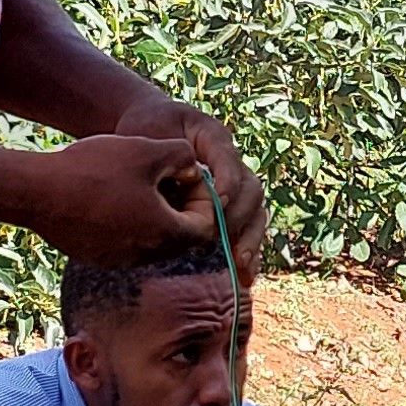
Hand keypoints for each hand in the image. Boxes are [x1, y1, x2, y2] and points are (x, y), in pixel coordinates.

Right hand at [17, 131, 213, 265]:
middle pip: (180, 236)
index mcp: (165, 233)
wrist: (35, 192)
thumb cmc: (95, 169)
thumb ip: (183, 157)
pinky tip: (110, 195)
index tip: (186, 176)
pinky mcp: (97, 257)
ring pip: (152, 240)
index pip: (206, 227)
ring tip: (136, 183)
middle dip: (180, 207)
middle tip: (165, 177)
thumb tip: (194, 169)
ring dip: (154, 214)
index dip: (204, 199)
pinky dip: (128, 222)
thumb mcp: (148, 150)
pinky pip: (125, 242)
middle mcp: (146, 255)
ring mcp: (119, 260)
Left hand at [112, 98, 261, 281]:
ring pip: (255, 212)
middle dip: (240, 217)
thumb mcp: (152, 131)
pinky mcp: (228, 207)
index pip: (229, 160)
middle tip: (222, 238)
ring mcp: (233, 186)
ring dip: (251, 239)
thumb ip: (166, 152)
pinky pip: (246, 229)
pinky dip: (248, 251)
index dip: (228, 181)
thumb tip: (182, 180)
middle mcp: (231, 163)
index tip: (218, 202)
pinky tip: (244, 276)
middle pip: (251, 190)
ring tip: (242, 265)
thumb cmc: (149, 129)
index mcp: (215, 138)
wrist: (150, 129)